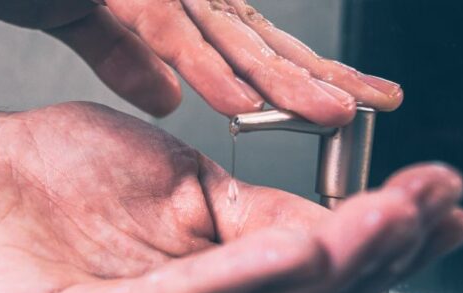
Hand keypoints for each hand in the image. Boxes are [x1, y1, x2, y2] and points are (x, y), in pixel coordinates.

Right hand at [0, 0, 403, 124]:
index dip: (303, 72)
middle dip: (317, 76)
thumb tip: (168, 100)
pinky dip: (203, 69)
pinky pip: (166, 32)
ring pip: (227, 38)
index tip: (353, 97)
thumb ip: (128, 58)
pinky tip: (238, 104)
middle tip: (374, 103)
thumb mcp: (87, 20)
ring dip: (280, 79)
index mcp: (175, 5)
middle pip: (258, 40)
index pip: (252, 44)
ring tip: (331, 111)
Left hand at [0, 99, 462, 292]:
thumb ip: (255, 219)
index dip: (369, 253)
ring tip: (379, 228)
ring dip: (319, 273)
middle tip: (420, 214)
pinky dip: (236, 280)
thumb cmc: (64, 178)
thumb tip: (342, 229)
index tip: (429, 206)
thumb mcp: (183, 188)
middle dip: (364, 262)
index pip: (299, 290)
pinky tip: (292, 252)